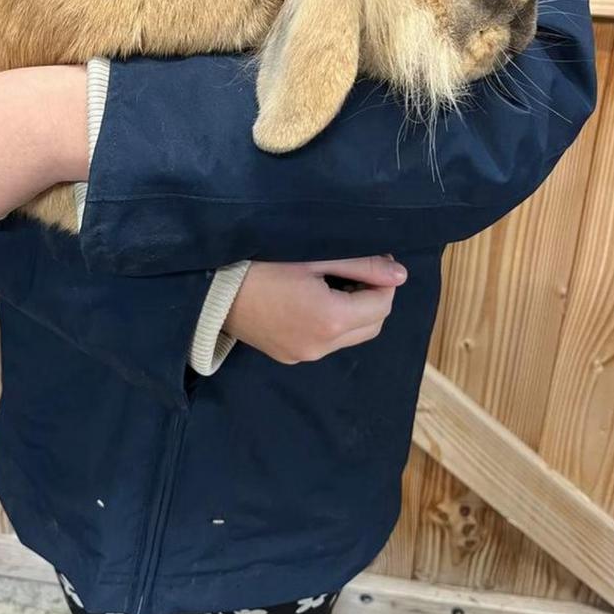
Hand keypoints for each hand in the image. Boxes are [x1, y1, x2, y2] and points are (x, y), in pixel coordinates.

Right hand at [224, 255, 406, 363]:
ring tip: (334, 283)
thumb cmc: (262, 264)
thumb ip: (361, 264)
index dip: (384, 280)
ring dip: (354, 313)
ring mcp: (304, 355)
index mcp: (330, 320)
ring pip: (351, 337)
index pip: (382, 304)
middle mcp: (321, 346)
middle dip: (374, 298)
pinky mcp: (289, 356)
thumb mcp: (314, 257)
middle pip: (372, 326)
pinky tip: (314, 300)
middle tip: (357, 270)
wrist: (213, 290)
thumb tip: (400, 274)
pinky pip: (327, 343)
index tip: (374, 259)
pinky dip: (333, 324)